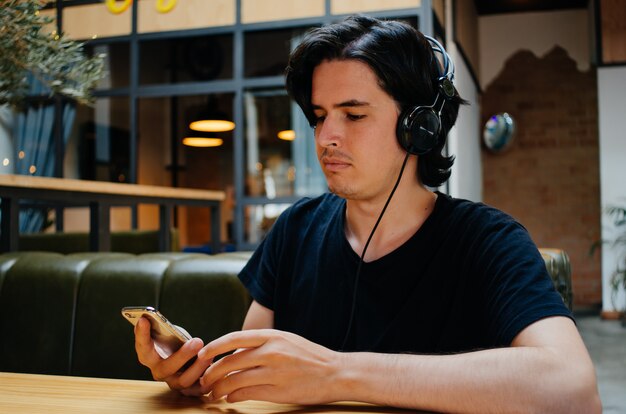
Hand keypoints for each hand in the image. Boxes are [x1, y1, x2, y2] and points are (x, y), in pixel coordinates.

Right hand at [134, 317, 209, 395]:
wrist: (191, 359)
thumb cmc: (177, 342)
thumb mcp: (170, 334)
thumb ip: (163, 329)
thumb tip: (150, 316)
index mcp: (150, 357)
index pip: (143, 348)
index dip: (142, 335)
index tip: (143, 320)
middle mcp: (160, 372)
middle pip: (165, 368)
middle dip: (182, 355)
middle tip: (197, 342)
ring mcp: (173, 382)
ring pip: (183, 381)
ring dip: (198, 367)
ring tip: (209, 355)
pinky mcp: (189, 390)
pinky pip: (198, 390)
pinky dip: (208, 381)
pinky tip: (217, 370)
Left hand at [197, 329, 342, 403]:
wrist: (337, 373)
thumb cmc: (310, 356)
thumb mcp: (286, 340)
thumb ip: (262, 344)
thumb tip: (235, 352)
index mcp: (273, 336)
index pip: (234, 338)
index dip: (214, 347)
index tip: (202, 355)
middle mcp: (272, 351)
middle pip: (230, 361)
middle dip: (211, 372)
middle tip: (203, 380)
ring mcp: (275, 372)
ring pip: (234, 380)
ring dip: (219, 388)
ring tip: (213, 393)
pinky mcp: (278, 391)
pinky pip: (247, 393)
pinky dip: (234, 397)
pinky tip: (231, 398)